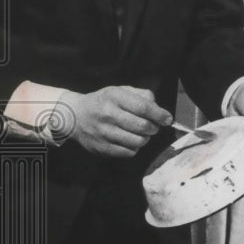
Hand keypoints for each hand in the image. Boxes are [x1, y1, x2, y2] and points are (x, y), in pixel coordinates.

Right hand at [56, 86, 171, 157]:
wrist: (75, 116)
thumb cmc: (104, 102)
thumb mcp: (120, 91)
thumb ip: (141, 95)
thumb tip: (159, 109)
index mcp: (114, 97)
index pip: (143, 107)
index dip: (160, 114)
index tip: (168, 119)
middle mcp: (108, 114)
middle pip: (142, 126)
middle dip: (154, 128)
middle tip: (154, 127)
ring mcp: (103, 133)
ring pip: (137, 141)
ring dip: (145, 139)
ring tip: (142, 134)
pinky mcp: (101, 148)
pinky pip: (128, 152)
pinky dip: (135, 148)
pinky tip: (131, 141)